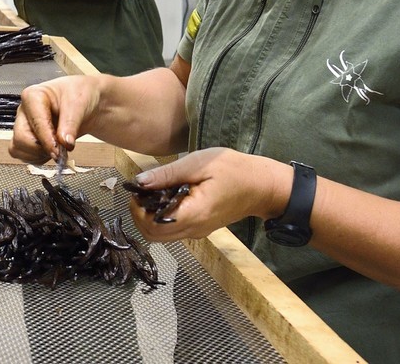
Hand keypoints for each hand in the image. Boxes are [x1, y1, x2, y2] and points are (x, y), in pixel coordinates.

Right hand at [10, 75, 102, 164]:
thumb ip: (70, 124)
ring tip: (57, 148)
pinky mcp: (27, 139)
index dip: (48, 140)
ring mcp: (24, 125)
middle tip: (60, 150)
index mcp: (33, 96)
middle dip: (41, 149)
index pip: (35, 123)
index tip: (60, 151)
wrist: (85, 102)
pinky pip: (24, 156)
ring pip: (19, 149)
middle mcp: (25, 111)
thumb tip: (64, 142)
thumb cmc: (79, 95)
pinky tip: (52, 150)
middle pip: (21, 139)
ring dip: (39, 155)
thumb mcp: (79, 104)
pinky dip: (38, 158)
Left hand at [124, 148, 289, 242]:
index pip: (153, 226)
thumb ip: (168, 174)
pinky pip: (173, 230)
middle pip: (153, 235)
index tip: (138, 191)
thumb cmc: (233, 170)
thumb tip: (139, 181)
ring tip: (154, 192)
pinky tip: (166, 198)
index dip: (138, 211)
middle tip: (142, 192)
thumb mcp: (198, 163)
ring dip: (149, 218)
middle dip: (139, 215)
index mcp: (194, 214)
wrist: (261, 186)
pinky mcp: (200, 229)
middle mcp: (194, 230)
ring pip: (162, 236)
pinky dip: (162, 218)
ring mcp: (198, 232)